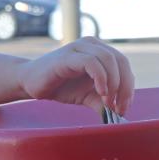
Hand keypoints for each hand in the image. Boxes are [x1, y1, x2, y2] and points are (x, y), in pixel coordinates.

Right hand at [18, 37, 134, 114]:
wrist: (30, 83)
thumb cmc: (60, 87)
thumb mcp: (88, 96)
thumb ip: (103, 102)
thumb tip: (120, 115)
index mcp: (100, 51)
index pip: (124, 65)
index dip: (129, 86)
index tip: (124, 107)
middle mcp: (92, 45)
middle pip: (120, 61)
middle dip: (124, 86)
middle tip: (119, 107)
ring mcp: (80, 47)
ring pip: (109, 60)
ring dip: (114, 84)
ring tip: (108, 102)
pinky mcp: (68, 56)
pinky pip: (92, 62)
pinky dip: (101, 78)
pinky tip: (100, 92)